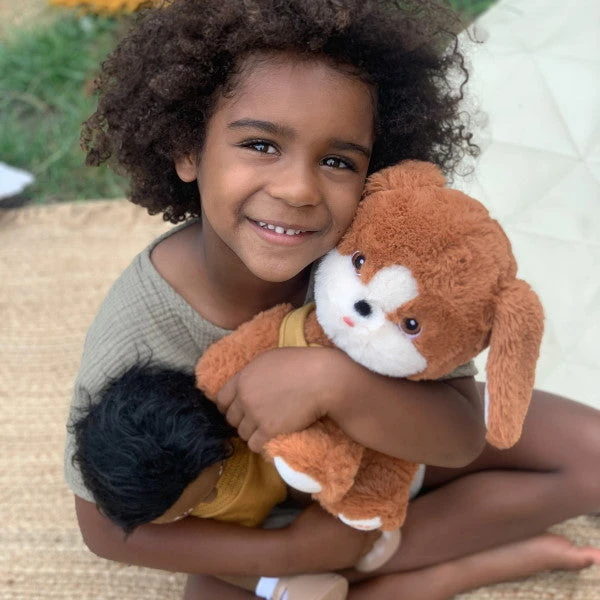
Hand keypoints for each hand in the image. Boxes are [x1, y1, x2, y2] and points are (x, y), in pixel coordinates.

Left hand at [215, 347, 343, 452]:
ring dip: (252, 433)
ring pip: (242, 433)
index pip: (220, 399)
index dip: (227, 407)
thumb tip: (249, 383)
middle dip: (241, 421)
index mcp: (243, 378)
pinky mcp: (268, 430)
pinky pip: (254, 445)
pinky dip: (261, 444)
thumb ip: (254, 374)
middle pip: (230, 418)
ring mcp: (255, 415)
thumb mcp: (270, 359)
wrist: (321, 379)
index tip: (236, 411)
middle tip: (255, 421)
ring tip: (266, 429)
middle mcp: (245, 397)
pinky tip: (271, 439)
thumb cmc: (301, 363)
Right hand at [285, 503, 380, 571]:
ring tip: (361, 524)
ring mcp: (355, 555)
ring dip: (368, 534)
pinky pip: (362, 552)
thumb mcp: (325, 506)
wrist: (295, 551)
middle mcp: (361, 542)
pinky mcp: (348, 563)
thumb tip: (351, 492)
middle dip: (373, 521)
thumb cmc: (308, 524)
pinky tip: (352, 538)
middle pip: (376, 531)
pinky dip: (361, 545)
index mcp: (356, 526)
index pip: (375, 516)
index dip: (374, 507)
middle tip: (367, 511)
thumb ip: (342, 501)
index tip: (372, 500)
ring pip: (371, 543)